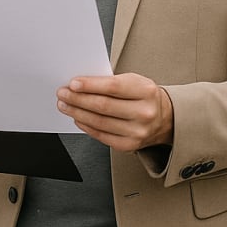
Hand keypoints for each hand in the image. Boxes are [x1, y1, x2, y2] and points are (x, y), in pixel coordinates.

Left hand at [56, 73, 173, 151]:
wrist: (164, 118)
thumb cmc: (143, 96)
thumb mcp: (134, 81)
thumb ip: (109, 82)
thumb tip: (79, 85)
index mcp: (146, 91)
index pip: (113, 87)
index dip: (90, 85)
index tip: (73, 83)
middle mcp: (144, 112)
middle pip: (103, 106)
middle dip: (78, 99)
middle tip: (63, 93)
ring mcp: (138, 131)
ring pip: (99, 122)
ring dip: (77, 113)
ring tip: (65, 105)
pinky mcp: (129, 145)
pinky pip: (101, 135)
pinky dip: (85, 126)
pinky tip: (77, 118)